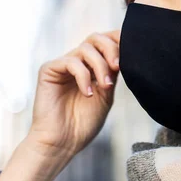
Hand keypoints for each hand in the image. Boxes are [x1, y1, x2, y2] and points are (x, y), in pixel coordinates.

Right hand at [0, 31, 120, 180]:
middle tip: (117, 66)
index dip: (119, 40)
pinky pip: (70, 62)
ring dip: (100, 66)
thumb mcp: (106, 95)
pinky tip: (88, 93)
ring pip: (86, 48)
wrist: (63, 143)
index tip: (132, 51)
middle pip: (96, 38)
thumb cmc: (84, 123)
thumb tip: (126, 52)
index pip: (106, 42)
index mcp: (92, 66)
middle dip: (111, 48)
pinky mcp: (49, 70)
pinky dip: (84, 76)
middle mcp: (77, 62)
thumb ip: (113, 73)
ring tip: (105, 86)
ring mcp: (63, 65)